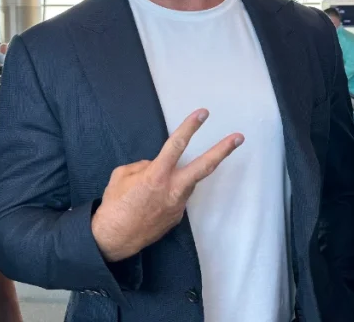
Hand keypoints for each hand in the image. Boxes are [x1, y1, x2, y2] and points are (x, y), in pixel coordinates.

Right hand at [90, 109, 243, 261]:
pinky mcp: (177, 217)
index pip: (177, 145)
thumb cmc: (114, 205)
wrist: (114, 239)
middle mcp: (173, 189)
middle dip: (222, 151)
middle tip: (239, 138)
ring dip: (177, 178)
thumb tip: (155, 165)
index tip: (202, 113)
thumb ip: (142, 166)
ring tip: (151, 189)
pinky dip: (167, 194)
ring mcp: (178, 205)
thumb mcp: (121, 175)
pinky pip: (176, 198)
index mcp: (156, 175)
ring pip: (186, 183)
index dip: (190, 127)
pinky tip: (150, 203)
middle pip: (204, 167)